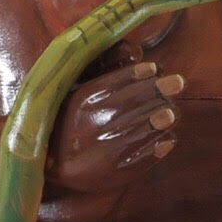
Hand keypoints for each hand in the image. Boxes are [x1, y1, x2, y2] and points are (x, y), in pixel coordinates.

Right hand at [46, 61, 180, 195]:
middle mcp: (99, 121)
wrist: (46, 166)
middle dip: (165, 89)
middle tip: (176, 83)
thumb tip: (138, 51)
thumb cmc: (62, 120)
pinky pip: (152, 153)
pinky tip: (166, 137)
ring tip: (169, 112)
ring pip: (154, 125)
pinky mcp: (119, 171)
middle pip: (146, 100)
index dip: (146, 73)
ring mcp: (110, 147)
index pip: (126, 79)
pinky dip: (165, 142)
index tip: (155, 69)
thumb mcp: (72, 87)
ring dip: (168, 115)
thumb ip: (101, 65)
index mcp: (86, 99)